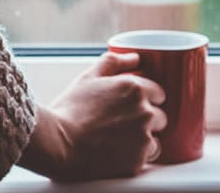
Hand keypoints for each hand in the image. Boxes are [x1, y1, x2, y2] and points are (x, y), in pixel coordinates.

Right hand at [19, 50, 167, 180]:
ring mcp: (143, 139)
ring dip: (144, 139)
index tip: (132, 105)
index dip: (147, 98)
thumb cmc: (70, 110)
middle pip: (161, 116)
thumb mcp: (88, 77)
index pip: (160, 93)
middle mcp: (145, 112)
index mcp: (136, 89)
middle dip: (147, 119)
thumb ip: (114, 62)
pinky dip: (136, 156)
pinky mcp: (138, 161)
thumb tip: (134, 57)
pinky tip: (117, 152)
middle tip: (123, 123)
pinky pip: (147, 158)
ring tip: (119, 140)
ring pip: (156, 139)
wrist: (58, 144)